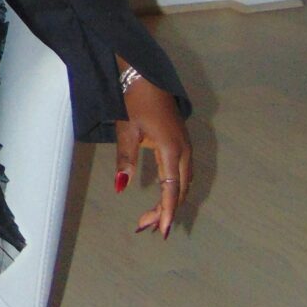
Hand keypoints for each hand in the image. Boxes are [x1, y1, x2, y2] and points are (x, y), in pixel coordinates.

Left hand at [113, 70, 191, 238]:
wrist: (146, 75)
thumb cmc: (134, 101)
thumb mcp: (126, 130)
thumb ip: (125, 159)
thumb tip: (120, 186)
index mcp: (172, 149)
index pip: (171, 189)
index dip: (167, 211)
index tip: (164, 231)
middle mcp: (184, 151)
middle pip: (180, 189)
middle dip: (165, 210)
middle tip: (145, 227)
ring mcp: (186, 146)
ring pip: (183, 182)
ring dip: (171, 200)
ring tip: (152, 217)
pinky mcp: (182, 143)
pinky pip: (183, 173)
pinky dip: (174, 188)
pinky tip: (164, 195)